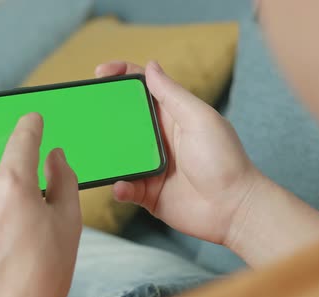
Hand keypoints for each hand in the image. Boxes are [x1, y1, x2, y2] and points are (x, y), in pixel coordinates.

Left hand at [0, 113, 80, 296]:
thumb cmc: (44, 273)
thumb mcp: (69, 223)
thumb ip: (64, 179)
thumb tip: (55, 156)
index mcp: (13, 184)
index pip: (22, 139)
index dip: (30, 126)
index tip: (32, 119)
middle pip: (0, 176)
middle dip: (14, 191)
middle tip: (26, 224)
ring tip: (4, 244)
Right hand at [95, 61, 262, 245]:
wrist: (233, 209)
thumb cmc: (224, 161)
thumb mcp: (199, 119)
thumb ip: (172, 95)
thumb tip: (151, 65)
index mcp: (173, 116)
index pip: (143, 89)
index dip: (121, 76)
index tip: (100, 73)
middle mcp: (159, 139)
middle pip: (124, 120)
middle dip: (103, 114)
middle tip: (85, 112)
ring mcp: (152, 166)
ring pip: (119, 154)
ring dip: (106, 153)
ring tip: (94, 152)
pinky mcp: (148, 193)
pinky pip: (124, 187)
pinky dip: (119, 186)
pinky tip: (122, 186)